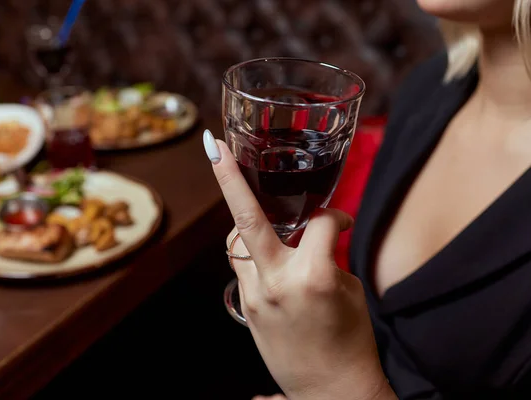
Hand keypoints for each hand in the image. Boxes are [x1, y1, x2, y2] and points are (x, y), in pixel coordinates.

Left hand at [204, 131, 395, 399]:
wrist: (331, 391)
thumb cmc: (351, 342)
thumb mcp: (349, 290)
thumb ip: (325, 256)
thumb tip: (314, 235)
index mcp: (313, 276)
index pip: (319, 224)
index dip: (334, 217)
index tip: (341, 223)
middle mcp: (276, 282)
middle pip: (247, 219)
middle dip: (229, 178)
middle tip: (215, 147)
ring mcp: (254, 296)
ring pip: (237, 241)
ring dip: (248, 223)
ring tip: (265, 216)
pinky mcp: (245, 309)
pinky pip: (241, 267)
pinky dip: (252, 254)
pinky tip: (268, 256)